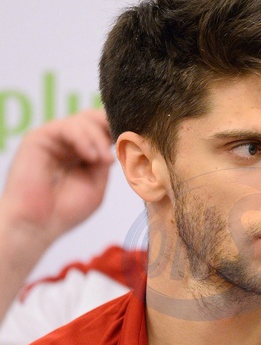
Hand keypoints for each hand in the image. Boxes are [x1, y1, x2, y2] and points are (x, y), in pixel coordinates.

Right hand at [1, 109, 113, 244]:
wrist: (38, 225)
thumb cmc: (66, 210)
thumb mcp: (97, 183)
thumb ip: (106, 160)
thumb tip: (118, 141)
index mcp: (83, 152)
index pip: (103, 130)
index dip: (120, 131)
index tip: (137, 139)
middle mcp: (68, 143)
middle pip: (94, 118)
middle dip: (111, 126)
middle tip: (124, 140)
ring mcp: (54, 139)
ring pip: (83, 120)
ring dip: (99, 139)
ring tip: (105, 161)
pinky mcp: (39, 138)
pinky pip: (66, 127)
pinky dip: (84, 138)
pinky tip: (92, 157)